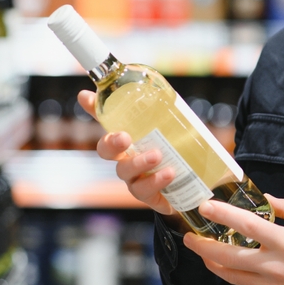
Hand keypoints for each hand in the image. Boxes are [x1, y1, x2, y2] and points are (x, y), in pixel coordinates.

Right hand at [77, 90, 177, 217]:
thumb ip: (163, 109)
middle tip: (124, 137)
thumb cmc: (179, 151)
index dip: (94, 108)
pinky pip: (145, 191)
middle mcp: (125, 158)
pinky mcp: (149, 196)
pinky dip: (156, 181)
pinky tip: (170, 173)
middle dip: (111, 143)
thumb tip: (155, 88)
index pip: (106, 120)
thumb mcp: (176, 127)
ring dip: (139, 163)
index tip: (86, 96)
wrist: (198, 184)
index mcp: (129, 139)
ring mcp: (135, 179)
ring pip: (125, 172)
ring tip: (158, 156)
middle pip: (106, 151)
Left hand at [183, 194, 283, 284]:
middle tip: (188, 236)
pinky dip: (234, 273)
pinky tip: (229, 263)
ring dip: (211, 262)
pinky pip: (245, 284)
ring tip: (201, 251)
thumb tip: (264, 199)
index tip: (205, 206)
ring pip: (229, 275)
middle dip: (202, 246)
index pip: (247, 226)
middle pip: (227, 257)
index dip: (223, 215)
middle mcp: (273, 266)